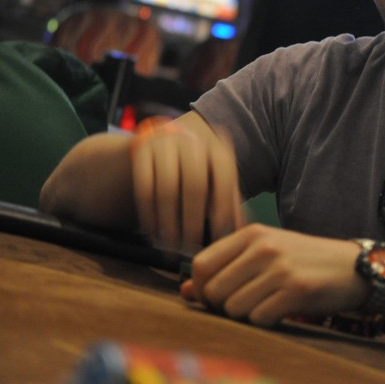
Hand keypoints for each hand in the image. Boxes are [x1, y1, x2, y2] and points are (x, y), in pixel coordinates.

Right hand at [130, 119, 245, 250]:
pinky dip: (149, 214)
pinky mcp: (142, 152)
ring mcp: (166, 146)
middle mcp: (193, 144)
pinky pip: (144, 188)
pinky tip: (153, 232)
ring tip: (171, 246)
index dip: (222, 206)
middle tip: (191, 247)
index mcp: (218, 149)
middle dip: (193, 220)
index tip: (219, 234)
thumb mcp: (219, 177)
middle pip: (195, 185)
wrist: (170, 137)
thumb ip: (230, 201)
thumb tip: (242, 231)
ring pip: (167, 189)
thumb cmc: (201, 166)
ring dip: (169, 222)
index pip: (224, 177)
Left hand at [181, 226, 367, 326]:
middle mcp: (264, 247)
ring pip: (233, 308)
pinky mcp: (295, 290)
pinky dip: (265, 322)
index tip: (214, 298)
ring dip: (245, 315)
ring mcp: (280, 268)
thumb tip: (183, 289)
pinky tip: (281, 310)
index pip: (201, 264)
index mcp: (252, 233)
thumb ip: (225, 268)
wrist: (353, 267)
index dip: (199, 288)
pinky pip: (258, 319)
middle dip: (221, 306)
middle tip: (243, 305)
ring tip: (265, 305)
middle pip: (212, 290)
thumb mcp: (265, 254)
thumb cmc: (304, 261)